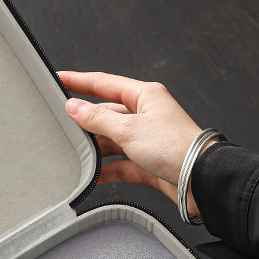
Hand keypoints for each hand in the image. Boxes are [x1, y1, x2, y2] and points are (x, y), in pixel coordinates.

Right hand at [58, 71, 206, 216]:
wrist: (200, 179)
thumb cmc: (176, 147)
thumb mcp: (129, 129)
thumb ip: (98, 118)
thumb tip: (74, 107)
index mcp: (145, 96)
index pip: (103, 83)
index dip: (79, 81)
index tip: (59, 79)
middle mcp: (145, 115)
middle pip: (106, 114)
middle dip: (85, 122)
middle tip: (62, 125)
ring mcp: (146, 140)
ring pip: (111, 141)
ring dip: (96, 150)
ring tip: (77, 155)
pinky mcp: (146, 163)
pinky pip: (119, 165)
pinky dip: (105, 171)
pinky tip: (92, 176)